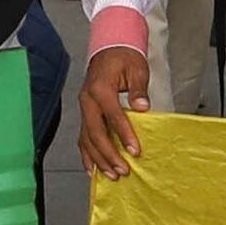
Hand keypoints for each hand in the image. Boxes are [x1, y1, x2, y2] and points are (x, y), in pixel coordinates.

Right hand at [77, 44, 152, 176]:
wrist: (109, 49)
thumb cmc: (124, 58)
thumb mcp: (136, 69)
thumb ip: (138, 89)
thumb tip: (143, 107)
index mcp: (100, 88)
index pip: (113, 116)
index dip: (124, 135)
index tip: (135, 151)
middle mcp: (87, 100)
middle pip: (95, 133)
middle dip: (109, 154)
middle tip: (123, 170)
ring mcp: (84, 108)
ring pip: (87, 139)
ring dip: (99, 159)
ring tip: (112, 175)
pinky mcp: (85, 114)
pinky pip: (83, 138)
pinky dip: (87, 155)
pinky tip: (93, 169)